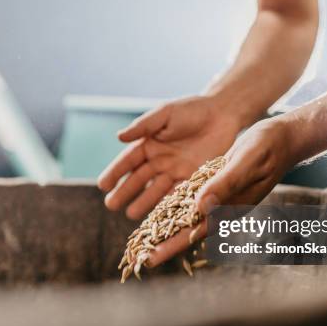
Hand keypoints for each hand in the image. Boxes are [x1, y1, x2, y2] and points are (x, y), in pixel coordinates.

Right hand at [97, 95, 241, 219]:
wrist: (223, 113)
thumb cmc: (192, 109)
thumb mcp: (165, 114)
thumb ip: (144, 126)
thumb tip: (119, 137)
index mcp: (149, 143)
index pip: (128, 161)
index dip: (115, 173)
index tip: (103, 185)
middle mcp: (160, 160)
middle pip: (139, 179)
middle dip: (125, 192)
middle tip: (111, 205)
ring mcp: (175, 171)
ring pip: (156, 190)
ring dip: (143, 202)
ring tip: (131, 215)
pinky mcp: (194, 179)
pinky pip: (179, 194)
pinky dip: (169, 205)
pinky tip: (160, 216)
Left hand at [147, 118, 298, 266]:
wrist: (284, 137)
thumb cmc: (268, 148)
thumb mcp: (246, 162)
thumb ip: (225, 183)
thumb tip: (200, 206)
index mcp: (231, 207)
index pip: (196, 231)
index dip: (171, 245)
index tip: (150, 259)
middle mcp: (224, 207)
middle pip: (188, 230)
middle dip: (164, 245)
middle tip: (139, 260)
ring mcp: (220, 197)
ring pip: (188, 218)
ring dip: (167, 229)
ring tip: (144, 241)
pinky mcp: (217, 185)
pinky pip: (192, 202)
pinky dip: (176, 209)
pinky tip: (161, 214)